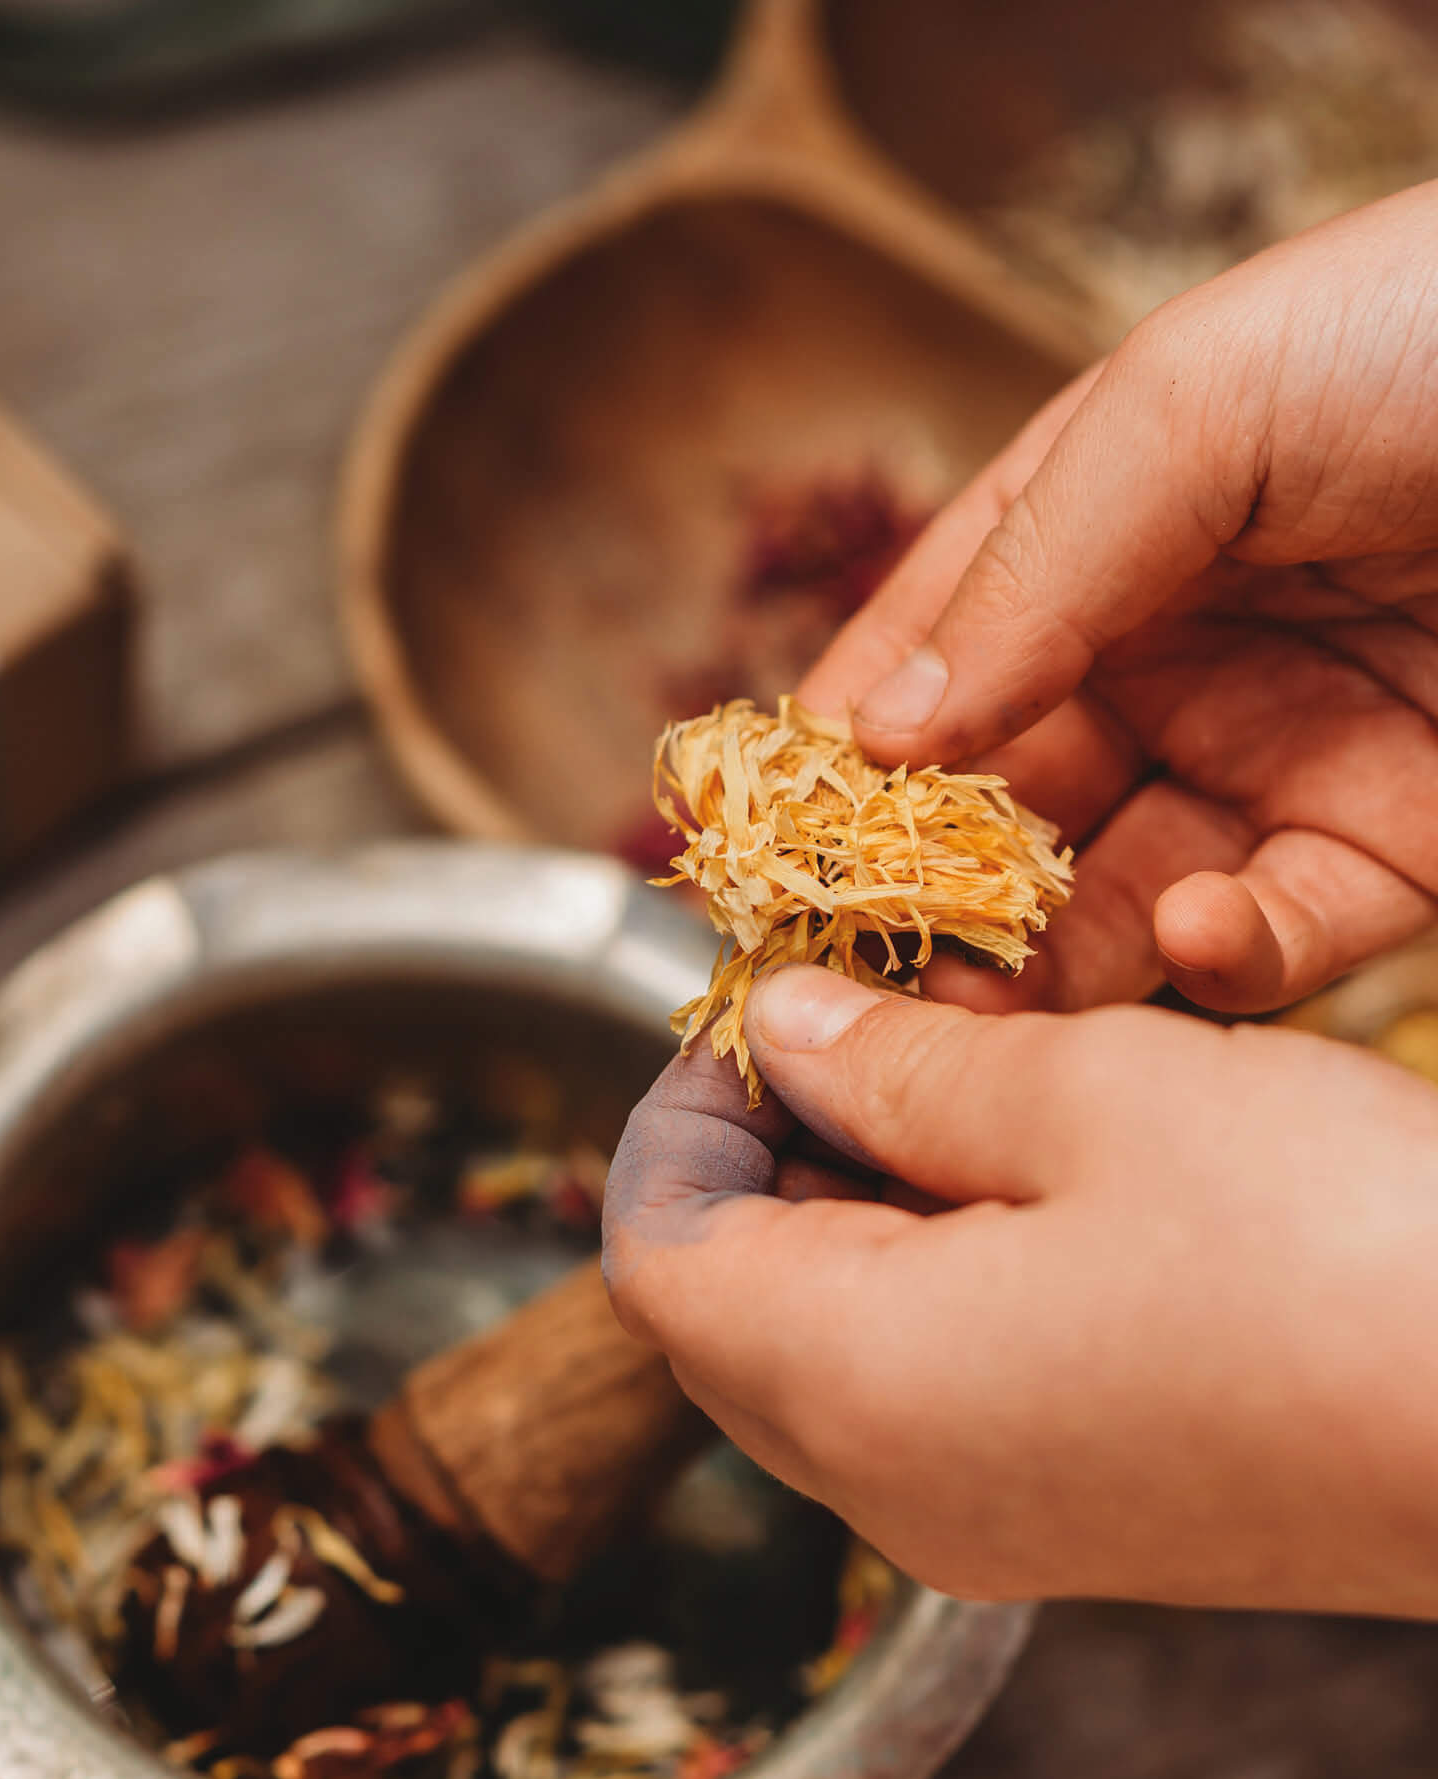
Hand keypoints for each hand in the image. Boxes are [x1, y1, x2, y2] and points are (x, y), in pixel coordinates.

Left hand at [602, 965, 1437, 1615]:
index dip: (681, 1113)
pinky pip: (920, 1393)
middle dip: (759, 1155)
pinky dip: (922, 1276)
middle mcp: (889, 1489)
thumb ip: (900, 1067)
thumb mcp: (1093, 1099)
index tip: (757, 1012)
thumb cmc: (1338, 1253)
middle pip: (723, 1308)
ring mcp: (979, 1522)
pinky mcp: (1070, 1521)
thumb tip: (785, 1030)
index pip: (656, 1250)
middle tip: (853, 1027)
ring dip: (844, 1208)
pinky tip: (1018, 1179)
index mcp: (851, 1385)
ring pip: (820, 1347)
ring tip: (947, 1080)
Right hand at [799, 182, 1437, 1016]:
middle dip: (922, 897)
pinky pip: (1264, 943)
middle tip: (852, 981)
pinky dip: (1212, 964)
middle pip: (999, 810)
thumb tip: (878, 733)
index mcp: (1092, 542)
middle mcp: (1164, 661)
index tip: (762, 850)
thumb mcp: (1196, 404)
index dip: (840, 757)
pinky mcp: (1385, 858)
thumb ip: (1027, 569)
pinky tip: (1188, 937)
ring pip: (1105, 906)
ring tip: (978, 1014)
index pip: (926, 663)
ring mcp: (1270, 764)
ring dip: (1034, 970)